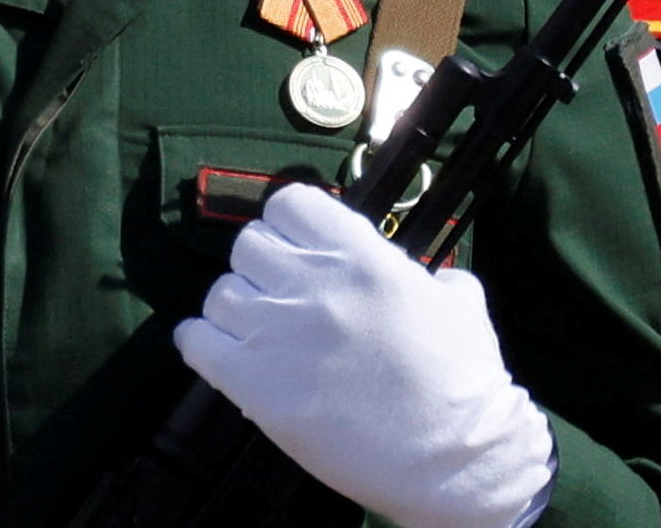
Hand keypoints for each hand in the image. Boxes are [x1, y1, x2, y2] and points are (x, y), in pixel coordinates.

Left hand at [175, 184, 554, 527]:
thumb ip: (429, 277)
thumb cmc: (464, 382)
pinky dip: (200, 343)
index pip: (290, 204)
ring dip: (235, 309)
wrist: (452, 457)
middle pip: (249, 244)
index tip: (299, 247)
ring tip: (255, 331)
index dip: (290, 225)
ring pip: (220, 293)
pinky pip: (196, 343)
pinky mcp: (254, 385)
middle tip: (280, 293)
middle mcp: (312, 283)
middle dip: (263, 266)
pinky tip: (217, 352)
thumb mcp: (459, 303)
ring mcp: (277, 332)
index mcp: (361, 256)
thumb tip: (424, 280)